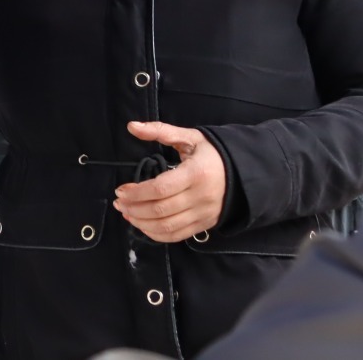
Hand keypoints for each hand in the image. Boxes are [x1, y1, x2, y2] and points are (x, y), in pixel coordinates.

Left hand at [113, 121, 227, 242]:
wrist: (243, 173)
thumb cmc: (212, 153)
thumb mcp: (189, 137)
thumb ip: (160, 131)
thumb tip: (132, 126)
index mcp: (196, 174)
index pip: (161, 188)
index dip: (137, 192)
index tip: (120, 190)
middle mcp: (200, 197)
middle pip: (161, 210)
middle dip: (134, 208)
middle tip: (118, 202)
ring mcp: (203, 214)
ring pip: (167, 227)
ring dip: (141, 223)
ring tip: (126, 213)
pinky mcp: (204, 225)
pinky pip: (177, 236)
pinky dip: (156, 234)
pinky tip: (142, 225)